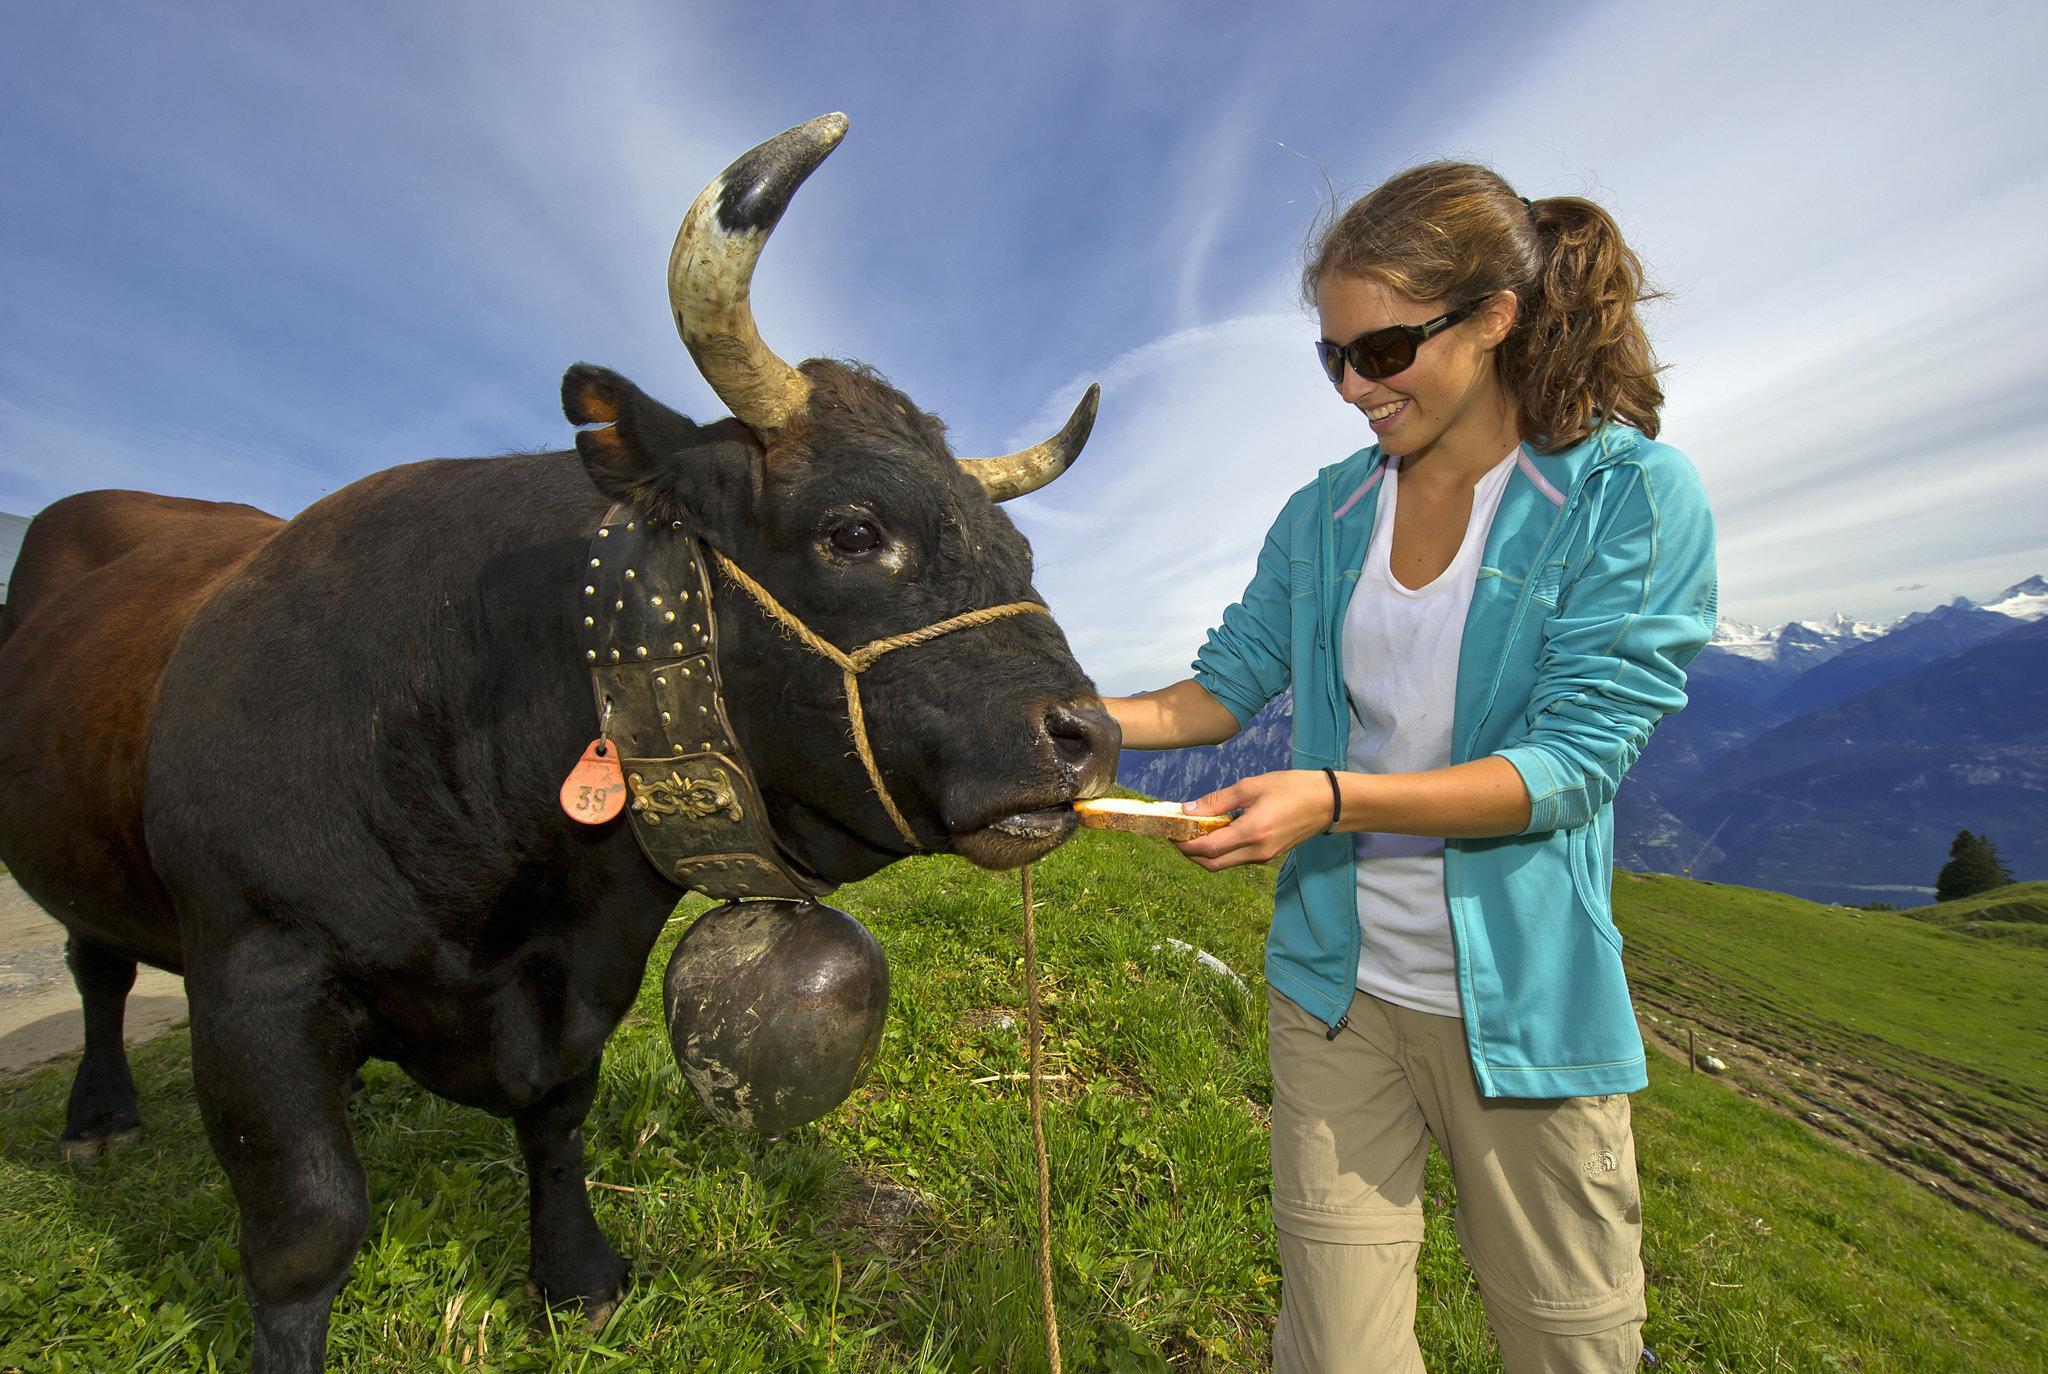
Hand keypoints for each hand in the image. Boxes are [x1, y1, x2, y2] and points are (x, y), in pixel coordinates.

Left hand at [1174, 770, 1334, 870]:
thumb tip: (1188, 809)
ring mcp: (1263, 857)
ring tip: (1193, 832)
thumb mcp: (1252, 787)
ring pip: (1223, 864)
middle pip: (1211, 864)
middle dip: (1189, 854)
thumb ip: (1218, 800)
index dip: (1184, 844)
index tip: (1170, 832)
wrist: (1329, 803)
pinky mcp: (1268, 856)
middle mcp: (1256, 852)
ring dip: (1204, 853)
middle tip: (1177, 835)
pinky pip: (1236, 859)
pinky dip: (1220, 850)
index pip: (1207, 848)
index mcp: (1251, 833)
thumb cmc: (1292, 788)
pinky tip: (1216, 832)